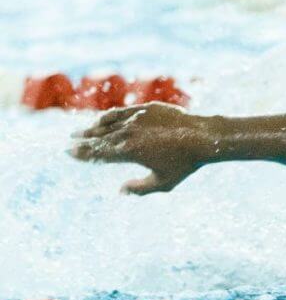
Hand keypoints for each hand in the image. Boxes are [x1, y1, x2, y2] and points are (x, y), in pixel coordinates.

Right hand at [70, 104, 211, 194]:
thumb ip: (140, 188)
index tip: (70, 153)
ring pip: (107, 123)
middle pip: (98, 137)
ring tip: (79, 132)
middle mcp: (128, 134)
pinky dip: (108, 117)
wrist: (203, 138)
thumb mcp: (163, 183)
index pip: (98, 153)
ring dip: (91, 128)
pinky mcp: (146, 109)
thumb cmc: (185, 164)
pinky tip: (101, 120)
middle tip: (69, 143)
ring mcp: (136, 119)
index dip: (82, 154)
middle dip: (82, 141)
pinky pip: (121, 112)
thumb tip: (121, 190)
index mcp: (128, 152)